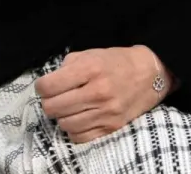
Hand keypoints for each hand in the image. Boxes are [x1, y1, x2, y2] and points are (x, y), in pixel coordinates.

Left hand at [35, 46, 170, 144]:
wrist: (149, 75)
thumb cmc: (116, 62)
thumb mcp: (90, 54)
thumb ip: (67, 67)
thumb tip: (49, 84)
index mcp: (90, 70)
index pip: (49, 87)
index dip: (41, 87)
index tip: (44, 86)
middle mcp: (97, 92)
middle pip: (53, 108)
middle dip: (48, 103)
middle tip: (54, 98)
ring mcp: (106, 112)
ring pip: (65, 124)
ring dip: (61, 117)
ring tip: (67, 108)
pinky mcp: (112, 127)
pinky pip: (80, 136)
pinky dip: (73, 129)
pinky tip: (78, 118)